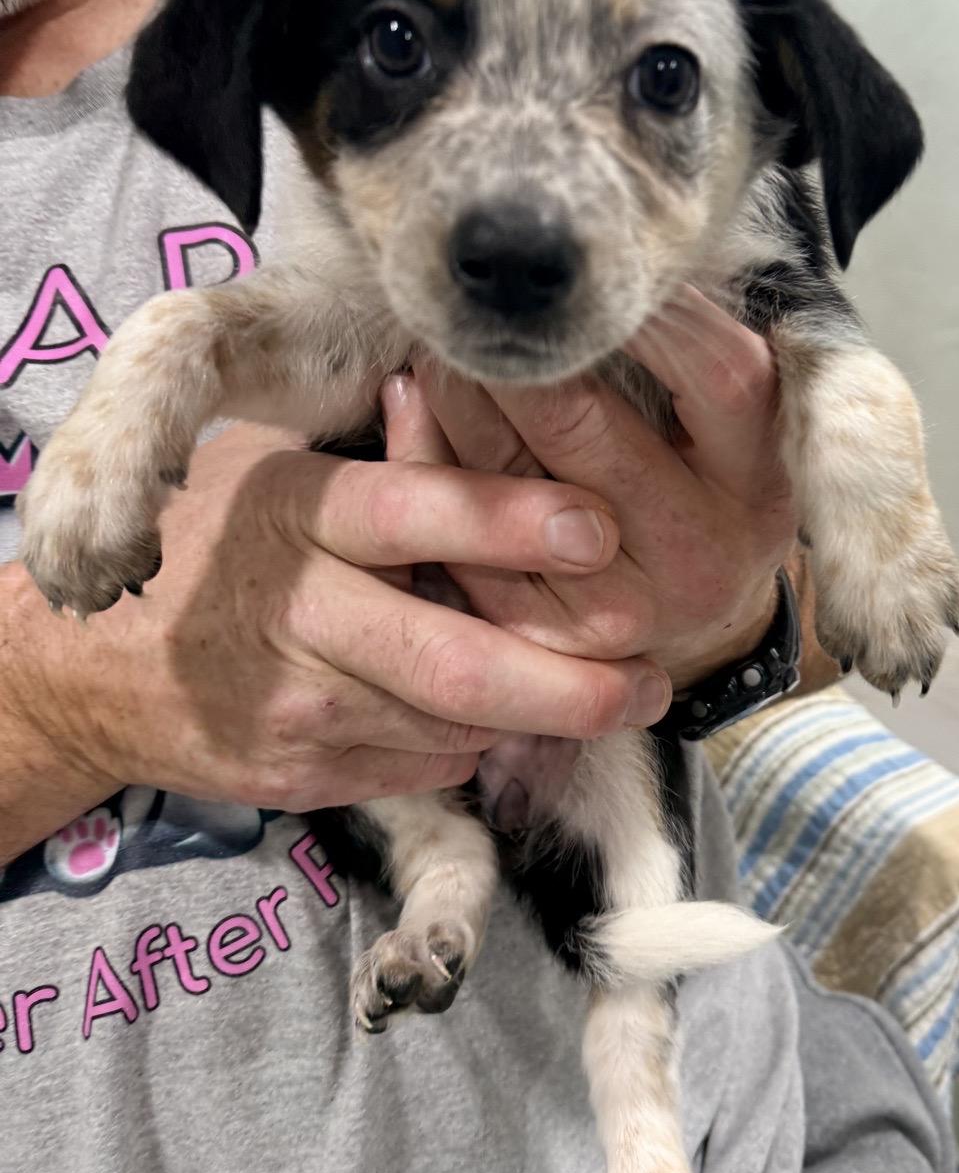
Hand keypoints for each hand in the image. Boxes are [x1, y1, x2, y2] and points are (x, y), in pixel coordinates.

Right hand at [0, 421, 672, 856]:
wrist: (91, 668)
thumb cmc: (217, 540)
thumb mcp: (280, 469)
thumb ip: (386, 455)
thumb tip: (496, 400)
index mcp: (297, 510)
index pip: (413, 513)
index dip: (511, 522)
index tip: (600, 529)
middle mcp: (296, 610)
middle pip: (452, 659)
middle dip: (569, 681)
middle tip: (652, 679)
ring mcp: (294, 703)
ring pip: (450, 724)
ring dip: (539, 715)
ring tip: (611, 696)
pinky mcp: (297, 773)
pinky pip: (421, 765)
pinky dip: (474, 742)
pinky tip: (500, 716)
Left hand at [384, 288, 796, 688]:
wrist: (703, 629)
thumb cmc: (705, 492)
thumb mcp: (732, 433)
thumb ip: (685, 355)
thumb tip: (580, 271)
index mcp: (758, 483)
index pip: (715, 372)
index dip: (645, 305)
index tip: (585, 261)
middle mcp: (699, 548)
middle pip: (580, 420)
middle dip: (511, 348)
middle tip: (471, 300)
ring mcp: (625, 605)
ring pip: (503, 480)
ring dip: (454, 397)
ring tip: (435, 348)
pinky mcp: (550, 643)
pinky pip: (460, 542)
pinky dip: (423, 466)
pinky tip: (411, 414)